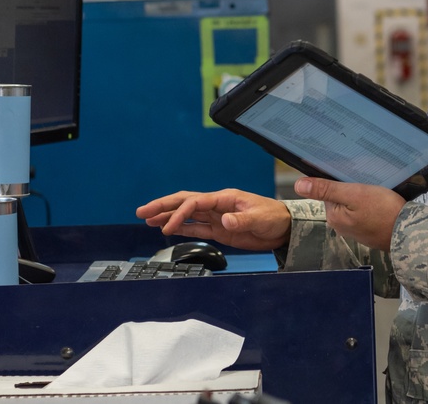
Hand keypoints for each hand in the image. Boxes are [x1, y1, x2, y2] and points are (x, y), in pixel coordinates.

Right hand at [137, 189, 291, 251]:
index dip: (179, 213)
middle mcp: (217, 205)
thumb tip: (225, 219)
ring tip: (148, 220)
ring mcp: (216, 217)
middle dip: (163, 206)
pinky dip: (180, 228)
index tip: (167, 226)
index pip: (195, 202)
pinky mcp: (220, 229)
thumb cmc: (274, 217)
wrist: (284, 228)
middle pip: (184, 203)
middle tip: (142, 211)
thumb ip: (242, 219)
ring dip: (167, 217)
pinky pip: (196, 227)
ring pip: (186, 215)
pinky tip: (167, 229)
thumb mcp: (260, 218)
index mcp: (224, 197)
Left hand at [294, 177, 405, 251]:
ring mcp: (355, 230)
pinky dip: (372, 207)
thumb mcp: (354, 194)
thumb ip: (326, 189)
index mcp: (334, 217)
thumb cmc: (384, 212)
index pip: (329, 191)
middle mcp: (341, 226)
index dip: (342, 182)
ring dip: (363, 198)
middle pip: (341, 198)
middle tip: (370, 188)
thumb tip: (299, 185)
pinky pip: (365, 213)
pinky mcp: (369, 231)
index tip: (356, 180)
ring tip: (377, 196)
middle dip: (353, 190)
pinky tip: (381, 205)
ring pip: (354, 205)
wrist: (410, 232)